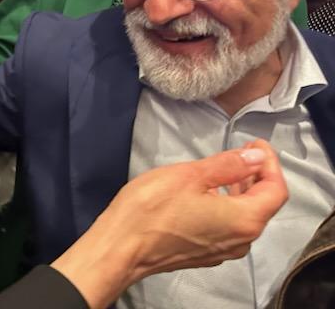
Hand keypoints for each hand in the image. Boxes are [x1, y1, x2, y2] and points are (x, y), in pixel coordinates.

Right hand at [51, 140, 286, 307]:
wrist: (121, 247)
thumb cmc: (153, 208)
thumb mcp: (190, 175)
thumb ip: (228, 165)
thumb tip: (256, 157)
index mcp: (244, 220)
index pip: (276, 190)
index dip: (270, 163)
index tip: (255, 143)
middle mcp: (241, 240)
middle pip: (263, 205)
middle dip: (257, 176)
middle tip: (243, 151)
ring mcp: (222, 251)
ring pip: (245, 218)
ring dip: (241, 191)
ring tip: (225, 169)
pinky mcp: (204, 254)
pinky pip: (228, 228)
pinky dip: (227, 206)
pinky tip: (208, 193)